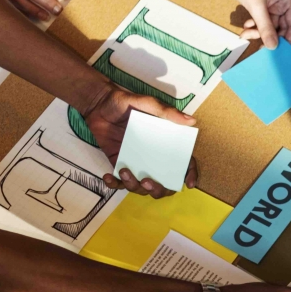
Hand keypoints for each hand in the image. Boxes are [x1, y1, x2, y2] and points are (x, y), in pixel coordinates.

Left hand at [82, 85, 196, 197]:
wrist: (98, 104)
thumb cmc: (126, 102)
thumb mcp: (148, 103)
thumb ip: (167, 112)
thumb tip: (191, 121)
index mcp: (165, 142)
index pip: (184, 161)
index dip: (189, 173)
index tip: (188, 183)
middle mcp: (153, 156)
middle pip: (163, 182)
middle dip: (158, 189)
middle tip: (147, 182)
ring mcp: (136, 162)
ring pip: (141, 186)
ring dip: (133, 186)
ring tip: (124, 172)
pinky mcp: (119, 164)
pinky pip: (119, 182)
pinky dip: (114, 184)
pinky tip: (109, 176)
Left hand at [219, 0, 290, 47]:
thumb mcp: (257, 7)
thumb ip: (266, 28)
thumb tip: (273, 47)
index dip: (289, 38)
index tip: (282, 52)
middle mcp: (283, 2)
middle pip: (281, 26)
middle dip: (269, 35)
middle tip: (258, 46)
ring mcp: (272, 3)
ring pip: (269, 24)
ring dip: (258, 31)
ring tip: (245, 34)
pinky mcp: (261, 4)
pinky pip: (261, 20)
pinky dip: (254, 25)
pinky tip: (245, 26)